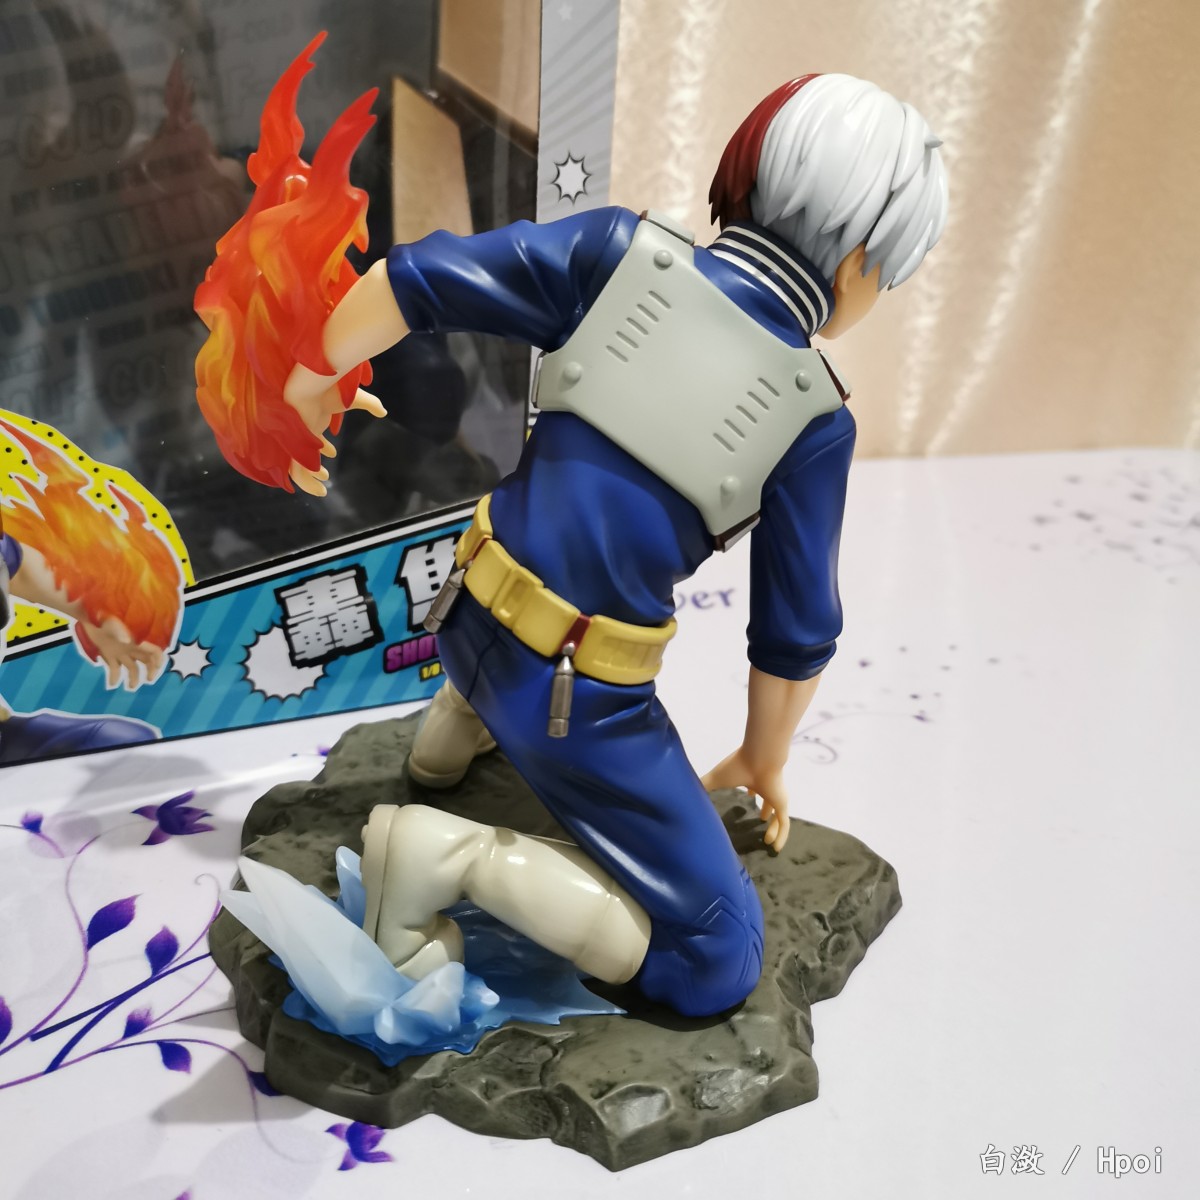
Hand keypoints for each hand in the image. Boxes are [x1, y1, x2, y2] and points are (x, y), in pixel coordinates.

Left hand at [79, 617, 164, 689]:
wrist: (88, 614)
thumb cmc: (103, 616)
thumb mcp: (112, 622)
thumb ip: (121, 632)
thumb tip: (127, 641)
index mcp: (138, 638)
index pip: (155, 650)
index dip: (158, 659)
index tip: (156, 667)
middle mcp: (132, 646)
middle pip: (147, 661)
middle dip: (151, 671)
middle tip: (149, 680)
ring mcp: (121, 651)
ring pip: (132, 667)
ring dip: (134, 678)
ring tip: (130, 687)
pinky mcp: (109, 654)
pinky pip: (114, 668)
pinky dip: (114, 677)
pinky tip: (111, 684)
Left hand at [282, 364, 385, 496]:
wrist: (311, 384)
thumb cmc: (332, 388)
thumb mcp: (355, 399)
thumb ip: (370, 404)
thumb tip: (383, 412)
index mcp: (313, 419)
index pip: (314, 436)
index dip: (323, 446)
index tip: (332, 453)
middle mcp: (303, 432)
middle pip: (305, 453)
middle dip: (314, 466)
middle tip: (325, 475)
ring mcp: (297, 440)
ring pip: (299, 466)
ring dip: (310, 480)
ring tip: (321, 490)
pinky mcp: (295, 447)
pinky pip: (297, 471)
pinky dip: (306, 483)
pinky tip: (319, 490)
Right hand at [701, 746, 790, 851]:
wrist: (759, 758)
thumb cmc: (738, 766)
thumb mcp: (717, 778)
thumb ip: (704, 784)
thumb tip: (688, 790)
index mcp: (753, 777)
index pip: (755, 785)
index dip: (753, 791)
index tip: (750, 796)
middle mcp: (767, 786)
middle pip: (769, 799)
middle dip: (767, 808)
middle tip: (762, 817)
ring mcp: (777, 795)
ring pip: (778, 815)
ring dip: (773, 827)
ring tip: (768, 840)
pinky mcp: (782, 803)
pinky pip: (784, 824)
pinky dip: (781, 836)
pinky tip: (775, 848)